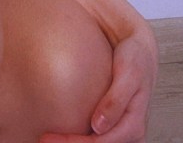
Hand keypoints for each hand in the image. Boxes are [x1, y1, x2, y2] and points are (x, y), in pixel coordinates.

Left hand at [39, 24, 157, 142]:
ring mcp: (121, 129)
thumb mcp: (129, 73)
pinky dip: (79, 136)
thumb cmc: (134, 58)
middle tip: (43, 139)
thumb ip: (116, 100)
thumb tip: (98, 127)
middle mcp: (129, 132)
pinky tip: (60, 132)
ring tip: (48, 138)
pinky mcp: (113, 122)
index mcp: (134, 125)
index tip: (49, 138)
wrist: (139, 47)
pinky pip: (96, 136)